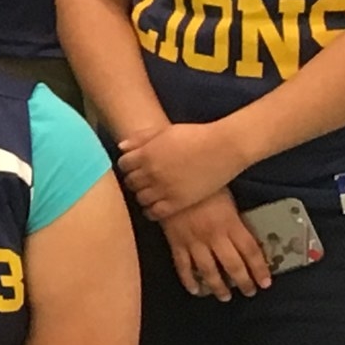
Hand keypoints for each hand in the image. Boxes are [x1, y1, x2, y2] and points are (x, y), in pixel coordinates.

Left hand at [114, 118, 247, 219]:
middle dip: (135, 180)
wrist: (224, 148)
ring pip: (140, 198)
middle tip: (143, 180)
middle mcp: (151, 172)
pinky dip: (151, 210)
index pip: (122, 165)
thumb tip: (121, 146)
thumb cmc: (195, 135)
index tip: (135, 167)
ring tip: (150, 192)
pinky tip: (156, 205)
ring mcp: (164, 189)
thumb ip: (141, 138)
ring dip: (142, 195)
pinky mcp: (178, 202)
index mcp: (146, 154)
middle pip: (130, 182)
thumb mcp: (165, 131)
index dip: (128, 166)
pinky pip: (154, 212)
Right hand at [161, 192, 272, 298]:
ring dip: (219, 287)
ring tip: (225, 296)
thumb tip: (246, 236)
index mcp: (230, 224)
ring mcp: (194, 241)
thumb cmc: (203, 183)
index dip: (260, 269)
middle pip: (233, 266)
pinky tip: (196, 289)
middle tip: (249, 292)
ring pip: (209, 270)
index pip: (251, 252)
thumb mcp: (226, 197)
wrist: (171, 178)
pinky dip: (189, 280)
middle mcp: (214, 236)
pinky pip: (182, 266)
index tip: (265, 282)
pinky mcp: (175, 241)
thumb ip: (235, 219)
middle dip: (243, 282)